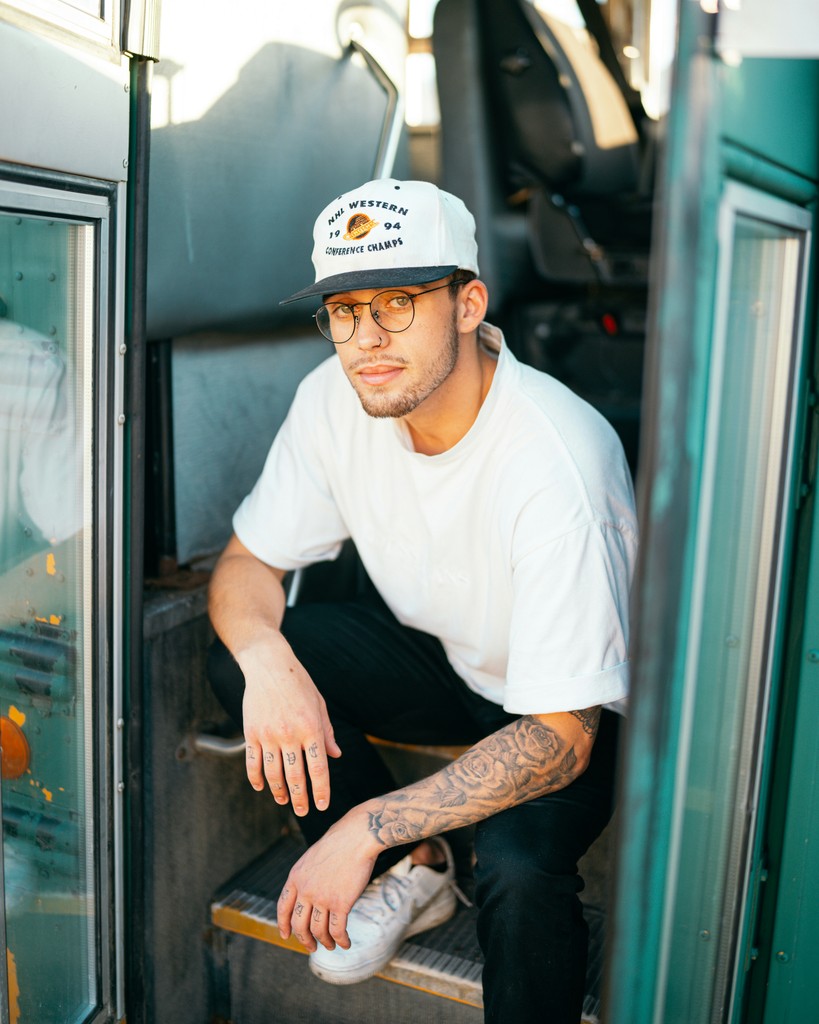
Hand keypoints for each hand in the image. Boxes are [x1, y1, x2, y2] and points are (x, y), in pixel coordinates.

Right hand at [239, 633, 341, 814]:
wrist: (269, 665)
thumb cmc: (299, 684)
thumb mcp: (319, 705)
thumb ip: (327, 732)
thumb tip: (335, 756)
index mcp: (311, 728)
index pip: (318, 769)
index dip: (321, 791)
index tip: (322, 805)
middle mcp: (290, 734)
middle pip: (295, 776)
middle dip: (300, 798)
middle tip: (303, 811)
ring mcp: (268, 735)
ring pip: (273, 774)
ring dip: (279, 792)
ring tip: (284, 800)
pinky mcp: (251, 733)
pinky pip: (253, 763)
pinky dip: (257, 778)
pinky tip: (261, 787)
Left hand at [277, 810, 378, 951]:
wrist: (356, 836)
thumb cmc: (338, 843)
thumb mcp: (312, 857)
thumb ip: (306, 877)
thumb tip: (308, 896)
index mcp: (296, 877)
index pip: (283, 908)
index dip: (283, 924)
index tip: (286, 935)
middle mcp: (306, 890)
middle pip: (299, 925)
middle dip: (304, 940)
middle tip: (311, 947)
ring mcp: (322, 897)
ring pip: (318, 930)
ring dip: (324, 942)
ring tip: (330, 945)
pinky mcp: (341, 903)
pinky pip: (337, 930)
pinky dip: (341, 940)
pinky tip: (346, 943)